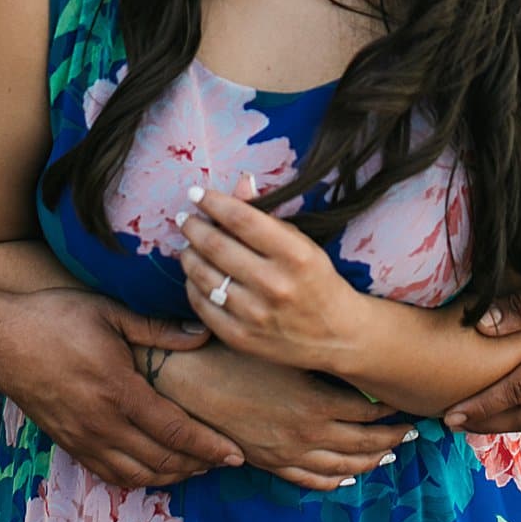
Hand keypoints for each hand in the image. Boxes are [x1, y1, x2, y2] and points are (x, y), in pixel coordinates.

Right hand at [0, 288, 244, 487]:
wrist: (0, 341)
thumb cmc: (56, 318)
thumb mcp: (109, 312)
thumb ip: (158, 329)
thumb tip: (202, 334)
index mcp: (117, 390)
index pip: (174, 430)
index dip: (208, 445)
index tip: (236, 452)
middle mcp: (102, 424)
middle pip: (161, 460)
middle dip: (199, 464)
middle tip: (227, 460)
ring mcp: (83, 439)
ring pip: (138, 475)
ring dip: (173, 476)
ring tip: (198, 466)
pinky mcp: (69, 445)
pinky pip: (111, 475)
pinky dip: (140, 480)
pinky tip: (156, 471)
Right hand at [161, 345, 414, 490]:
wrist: (189, 381)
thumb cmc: (235, 354)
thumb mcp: (284, 350)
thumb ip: (319, 357)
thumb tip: (352, 355)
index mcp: (316, 403)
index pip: (370, 413)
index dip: (393, 411)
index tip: (410, 404)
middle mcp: (308, 434)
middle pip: (364, 444)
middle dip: (393, 440)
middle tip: (414, 433)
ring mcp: (289, 453)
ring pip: (343, 468)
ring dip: (371, 463)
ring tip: (391, 455)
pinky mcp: (270, 463)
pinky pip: (311, 480)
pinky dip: (335, 481)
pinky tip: (347, 478)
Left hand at [178, 187, 362, 373]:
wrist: (336, 336)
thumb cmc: (317, 280)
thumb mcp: (301, 243)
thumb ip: (267, 215)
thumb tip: (239, 183)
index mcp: (294, 255)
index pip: (242, 219)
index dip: (213, 202)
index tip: (196, 193)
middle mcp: (274, 284)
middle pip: (216, 246)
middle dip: (193, 226)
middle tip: (184, 218)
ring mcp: (255, 315)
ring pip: (203, 275)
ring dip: (189, 254)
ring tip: (189, 245)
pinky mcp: (240, 338)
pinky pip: (202, 305)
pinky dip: (193, 285)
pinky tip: (196, 274)